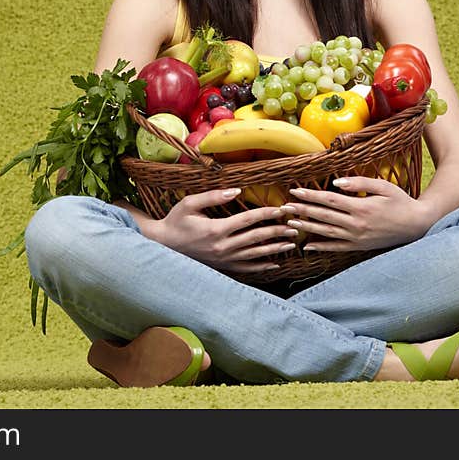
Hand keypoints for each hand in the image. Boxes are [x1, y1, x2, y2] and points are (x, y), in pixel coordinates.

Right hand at [152, 188, 297, 273]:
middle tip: (294, 226)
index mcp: (215, 229)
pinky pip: (246, 269)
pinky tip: (275, 264)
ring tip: (291, 243)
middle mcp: (222, 247)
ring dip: (274, 248)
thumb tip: (236, 191)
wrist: (164, 245)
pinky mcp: (222, 266)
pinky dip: (261, 267)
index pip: (247, 220)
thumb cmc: (175, 221)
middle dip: (277, 231)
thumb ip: (212, 196)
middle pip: (256, 238)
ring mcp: (223, 259)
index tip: (281, 209)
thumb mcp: (189, 204)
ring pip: (254, 255)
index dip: (266, 213)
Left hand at [280, 177, 434, 251]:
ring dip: (307, 227)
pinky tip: (307, 245)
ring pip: (327, 232)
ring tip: (290, 222)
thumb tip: (335, 182)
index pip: (329, 200)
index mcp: (361, 207)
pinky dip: (321, 246)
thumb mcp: (383, 186)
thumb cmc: (400, 201)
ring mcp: (357, 237)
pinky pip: (336, 248)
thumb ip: (359, 182)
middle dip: (303, 210)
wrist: (417, 225)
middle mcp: (357, 224)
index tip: (294, 191)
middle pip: (324, 216)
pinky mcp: (359, 246)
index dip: (310, 195)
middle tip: (285, 206)